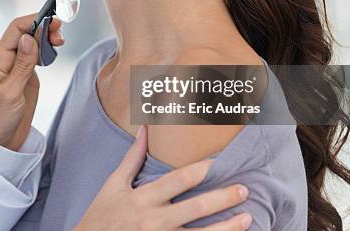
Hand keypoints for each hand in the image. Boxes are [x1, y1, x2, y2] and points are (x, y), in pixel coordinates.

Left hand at [0, 14, 63, 150]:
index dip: (34, 20)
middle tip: (60, 35)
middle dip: (43, 27)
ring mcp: (16, 67)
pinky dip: (46, 49)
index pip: (15, 30)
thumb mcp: (10, 94)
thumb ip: (21, 66)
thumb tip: (28, 37)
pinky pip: (35, 55)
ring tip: (60, 41)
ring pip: (31, 42)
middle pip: (25, 32)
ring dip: (46, 36)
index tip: (53, 21)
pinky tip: (54, 50)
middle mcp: (6, 60)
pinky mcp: (25, 76)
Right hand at [75, 126, 251, 230]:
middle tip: (244, 189)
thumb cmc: (101, 214)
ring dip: (227, 227)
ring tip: (248, 217)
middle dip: (224, 197)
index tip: (221, 162)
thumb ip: (132, 158)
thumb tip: (145, 129)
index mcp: (143, 197)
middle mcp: (154, 220)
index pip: (180, 179)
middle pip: (197, 207)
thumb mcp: (113, 184)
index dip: (203, 169)